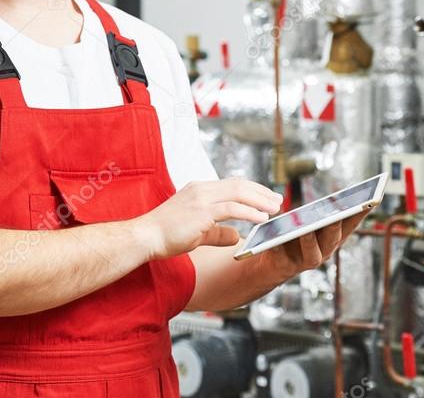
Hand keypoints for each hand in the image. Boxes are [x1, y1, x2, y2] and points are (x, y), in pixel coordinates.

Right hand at [134, 179, 281, 259]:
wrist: (145, 237)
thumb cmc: (165, 235)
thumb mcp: (197, 233)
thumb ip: (217, 232)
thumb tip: (235, 236)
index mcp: (199, 190)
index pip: (232, 184)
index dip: (252, 189)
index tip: (267, 196)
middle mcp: (201, 189)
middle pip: (239, 184)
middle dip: (261, 192)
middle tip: (278, 200)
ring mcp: (201, 198)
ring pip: (239, 193)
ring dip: (260, 200)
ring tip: (275, 208)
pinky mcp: (202, 212)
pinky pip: (232, 208)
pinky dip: (250, 212)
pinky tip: (261, 218)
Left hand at [255, 208, 370, 281]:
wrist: (271, 263)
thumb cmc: (294, 236)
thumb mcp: (308, 222)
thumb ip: (318, 213)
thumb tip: (332, 201)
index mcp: (332, 238)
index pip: (350, 224)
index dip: (361, 214)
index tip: (371, 199)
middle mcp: (324, 251)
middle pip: (333, 240)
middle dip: (336, 226)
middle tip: (336, 213)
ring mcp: (306, 261)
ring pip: (313, 254)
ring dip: (311, 241)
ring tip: (306, 229)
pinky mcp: (286, 267)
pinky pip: (283, 257)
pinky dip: (279, 248)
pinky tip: (275, 239)